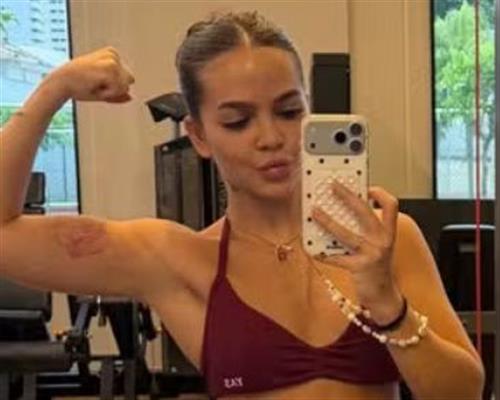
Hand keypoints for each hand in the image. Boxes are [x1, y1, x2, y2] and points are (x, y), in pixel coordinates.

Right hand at [47, 47, 134, 102]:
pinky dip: (108, 93)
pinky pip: (120, 89)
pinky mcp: (111, 67)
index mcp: (112, 55)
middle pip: (129, 82)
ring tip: (95, 85)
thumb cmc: (77, 85)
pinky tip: (95, 86)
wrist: (61, 82)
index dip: (113, 87)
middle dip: (115, 89)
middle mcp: (113, 55)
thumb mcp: (102, 89)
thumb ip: (118, 93)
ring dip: (111, 92)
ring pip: (125, 86)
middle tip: (96, 85)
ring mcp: (112, 60)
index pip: (126, 79)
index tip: (97, 83)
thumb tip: (131, 97)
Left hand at [311, 181, 403, 323]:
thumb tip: (341, 210)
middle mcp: (383, 241)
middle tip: (332, 186)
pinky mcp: (358, 268)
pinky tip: (312, 249)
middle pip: (365, 212)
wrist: (383, 295)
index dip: (380, 193)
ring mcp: (371, 254)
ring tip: (314, 212)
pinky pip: (336, 257)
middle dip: (347, 196)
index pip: (392, 206)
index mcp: (388, 232)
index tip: (366, 186)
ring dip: (327, 221)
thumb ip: (366, 229)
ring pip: (346, 233)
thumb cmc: (376, 266)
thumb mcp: (378, 244)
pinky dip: (322, 253)